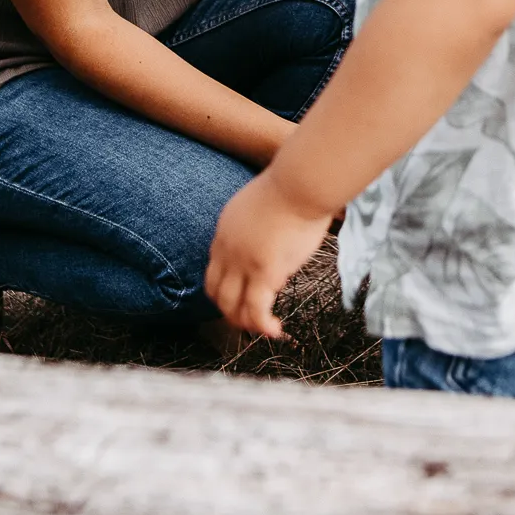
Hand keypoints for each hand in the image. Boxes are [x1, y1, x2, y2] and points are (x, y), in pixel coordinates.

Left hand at [205, 170, 332, 336]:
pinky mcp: (264, 272)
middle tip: (250, 320)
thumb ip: (258, 228)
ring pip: (232, 307)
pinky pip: (256, 310)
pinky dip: (262, 326)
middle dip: (231, 311)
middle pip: (217, 293)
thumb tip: (269, 242)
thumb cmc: (292, 188)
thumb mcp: (261, 206)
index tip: (242, 298)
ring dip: (245, 323)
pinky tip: (276, 331)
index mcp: (225, 231)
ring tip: (263, 329)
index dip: (226, 290)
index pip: (214, 271)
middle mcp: (227, 250)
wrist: (300, 183)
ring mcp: (243, 262)